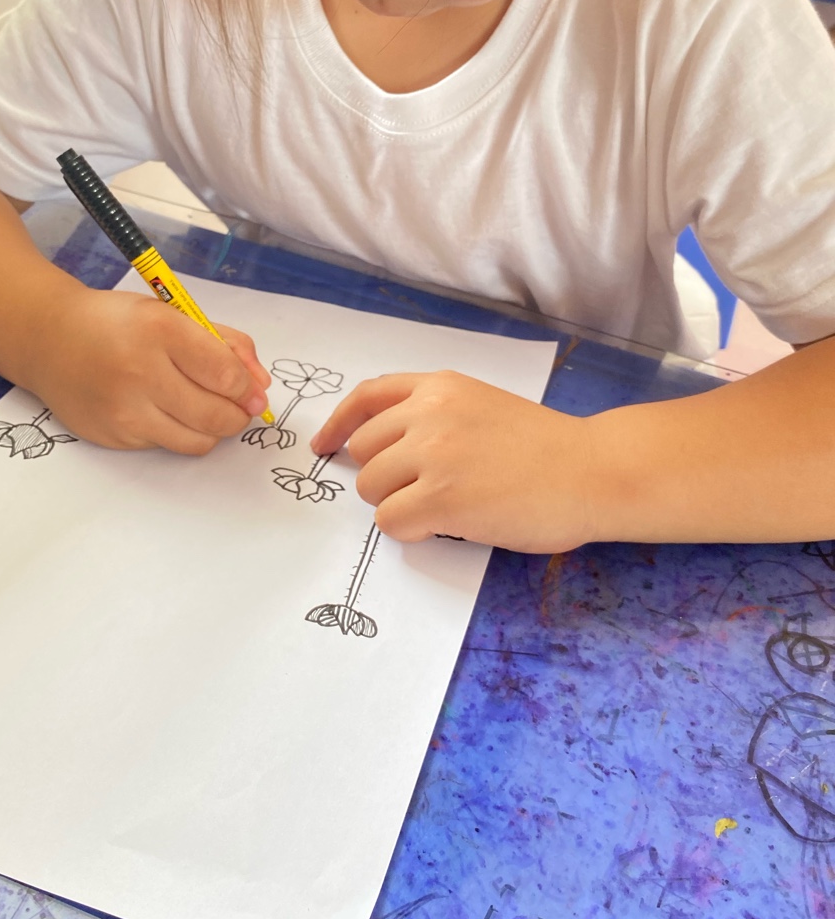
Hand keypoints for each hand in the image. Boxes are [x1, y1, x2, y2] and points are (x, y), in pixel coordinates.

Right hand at [28, 285, 270, 453]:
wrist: (50, 339)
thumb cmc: (119, 323)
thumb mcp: (173, 314)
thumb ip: (224, 343)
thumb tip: (260, 385)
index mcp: (160, 330)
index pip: (226, 375)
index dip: (248, 387)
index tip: (251, 388)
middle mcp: (140, 373)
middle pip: (217, 415)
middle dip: (238, 414)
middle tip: (237, 406)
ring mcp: (124, 411)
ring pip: (198, 441)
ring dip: (213, 429)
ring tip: (204, 408)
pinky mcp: (114, 437)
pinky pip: (167, 445)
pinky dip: (177, 431)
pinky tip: (163, 409)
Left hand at [311, 370, 594, 551]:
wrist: (594, 471)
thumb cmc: (547, 448)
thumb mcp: (483, 406)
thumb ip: (436, 415)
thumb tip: (385, 448)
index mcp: (441, 386)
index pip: (367, 397)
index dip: (338, 425)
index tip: (325, 446)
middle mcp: (430, 413)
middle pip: (363, 451)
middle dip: (383, 477)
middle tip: (422, 492)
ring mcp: (434, 455)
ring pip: (371, 488)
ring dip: (397, 505)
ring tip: (444, 508)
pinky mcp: (441, 499)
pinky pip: (391, 522)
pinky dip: (411, 531)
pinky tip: (447, 526)